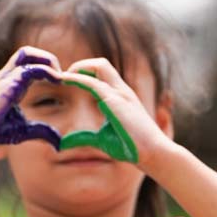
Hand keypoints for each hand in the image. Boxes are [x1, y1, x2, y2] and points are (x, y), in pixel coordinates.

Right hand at [0, 47, 62, 154]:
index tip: (61, 82)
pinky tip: (56, 82)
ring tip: (58, 78)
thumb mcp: (23, 131)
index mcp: (11, 84)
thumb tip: (58, 142)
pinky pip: (28, 69)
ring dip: (47, 60)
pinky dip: (47, 71)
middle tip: (60, 77)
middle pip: (27, 52)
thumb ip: (42, 132)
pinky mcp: (5, 86)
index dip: (48, 67)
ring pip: (26, 52)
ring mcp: (5, 79)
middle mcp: (7, 77)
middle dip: (48, 58)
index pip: (29, 62)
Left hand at [58, 58, 172, 169]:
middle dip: (81, 65)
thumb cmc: (132, 147)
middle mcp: (121, 91)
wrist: (153, 152)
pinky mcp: (116, 100)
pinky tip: (65, 81)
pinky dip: (76, 79)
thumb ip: (84, 137)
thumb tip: (65, 141)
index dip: (84, 74)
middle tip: (64, 78)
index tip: (68, 82)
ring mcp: (120, 93)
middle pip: (101, 64)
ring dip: (78, 67)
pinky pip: (93, 83)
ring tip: (63, 78)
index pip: (103, 74)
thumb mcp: (102, 139)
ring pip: (99, 65)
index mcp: (121, 97)